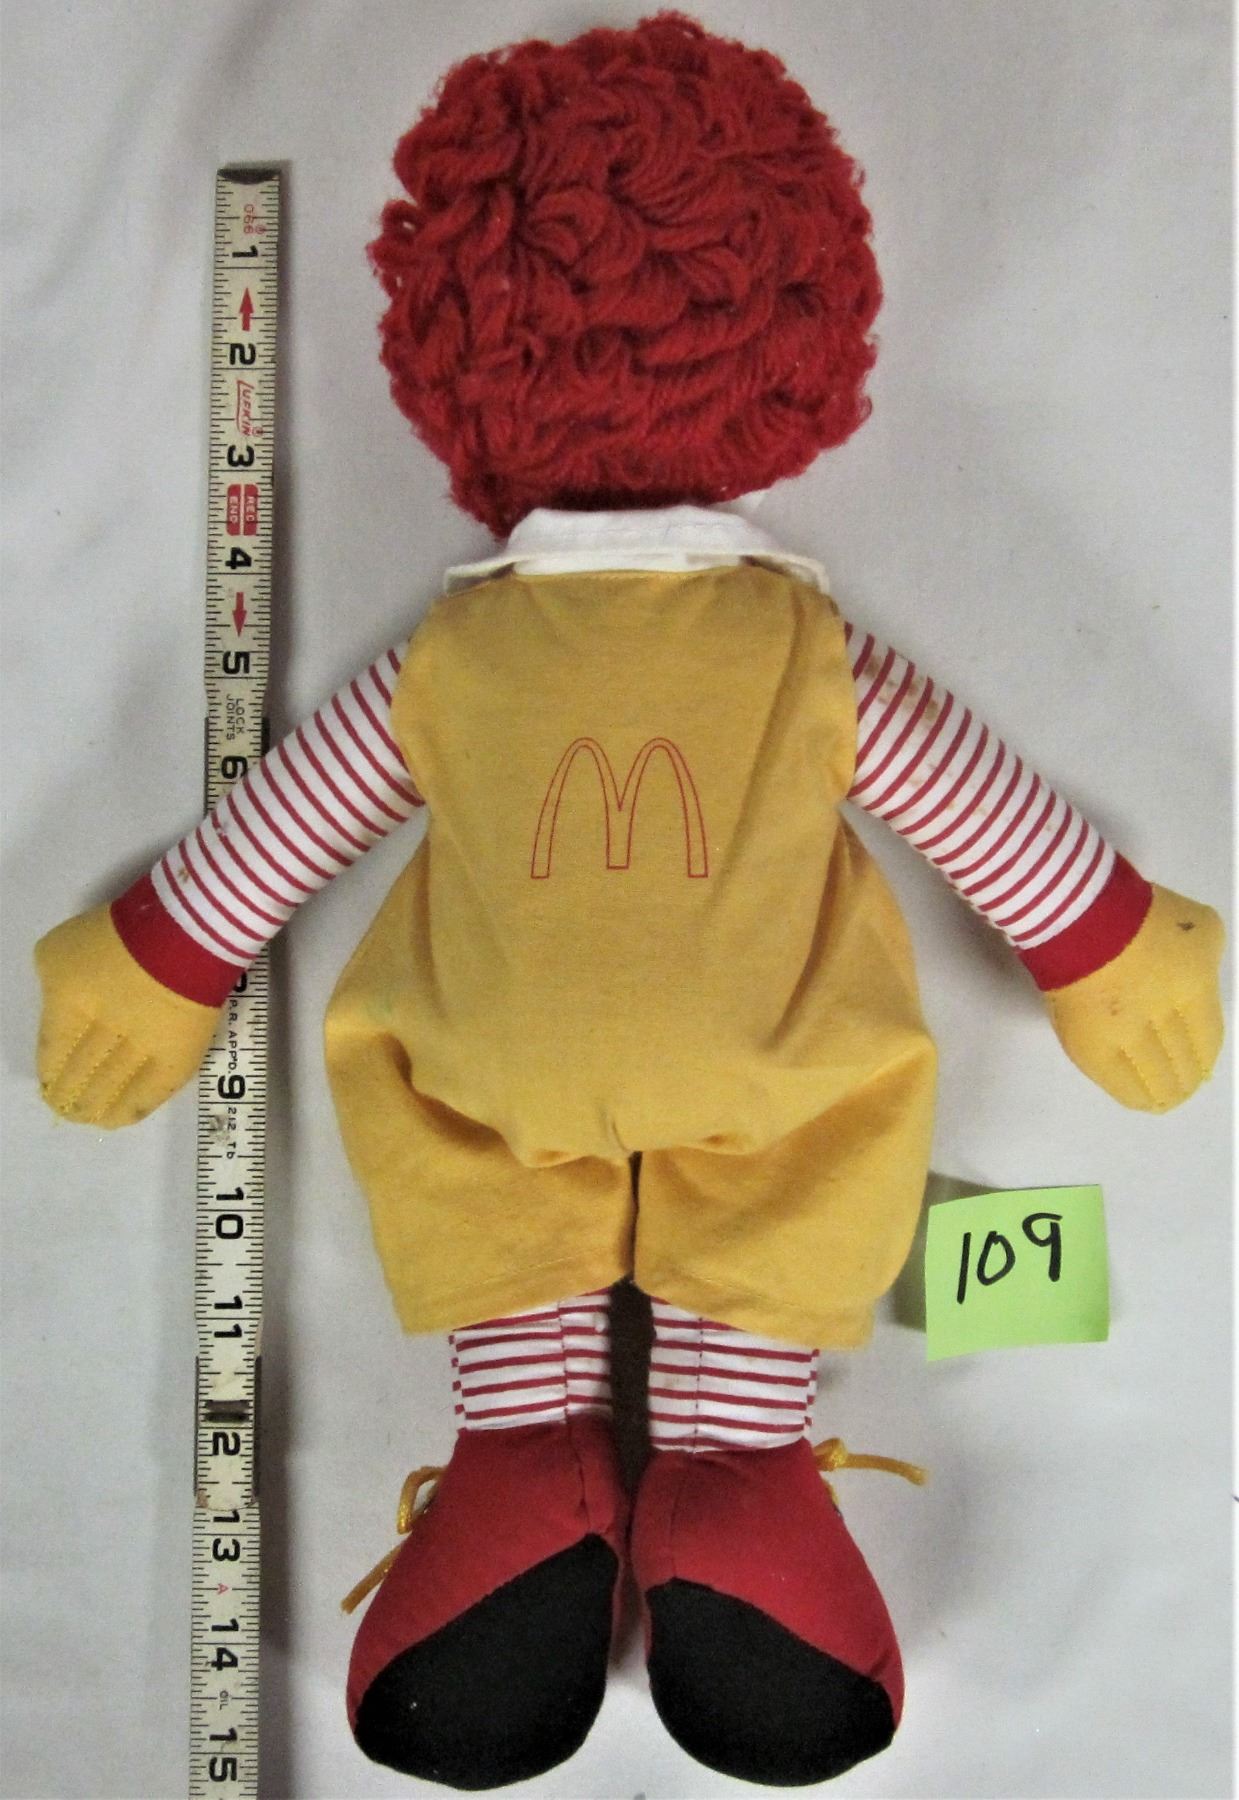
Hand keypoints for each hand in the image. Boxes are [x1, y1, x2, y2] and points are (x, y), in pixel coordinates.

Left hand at [35, 905, 220, 1127]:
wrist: (187, 929)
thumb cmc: (123, 930)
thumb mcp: (64, 945)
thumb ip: (55, 979)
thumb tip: (62, 1004)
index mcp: (69, 1002)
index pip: (54, 1046)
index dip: (50, 1067)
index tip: (49, 1082)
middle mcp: (102, 1031)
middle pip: (80, 1070)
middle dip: (69, 1092)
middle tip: (65, 1107)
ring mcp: (142, 1047)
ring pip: (111, 1086)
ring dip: (95, 1106)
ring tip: (88, 1118)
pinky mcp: (177, 1057)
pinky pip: (149, 1093)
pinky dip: (131, 1109)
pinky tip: (118, 1120)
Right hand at [1044, 885, 1223, 1111]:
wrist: (1077, 913)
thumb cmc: (1140, 911)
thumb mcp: (1198, 925)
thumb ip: (1205, 960)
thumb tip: (1197, 983)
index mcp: (1193, 988)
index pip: (1206, 1037)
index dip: (1206, 1056)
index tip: (1204, 1067)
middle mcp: (1162, 1017)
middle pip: (1181, 1060)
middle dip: (1186, 1077)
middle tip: (1186, 1087)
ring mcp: (1124, 1033)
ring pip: (1152, 1076)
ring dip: (1164, 1092)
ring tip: (1166, 1100)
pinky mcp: (1088, 1043)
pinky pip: (1116, 1080)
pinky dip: (1132, 1094)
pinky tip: (1140, 1102)